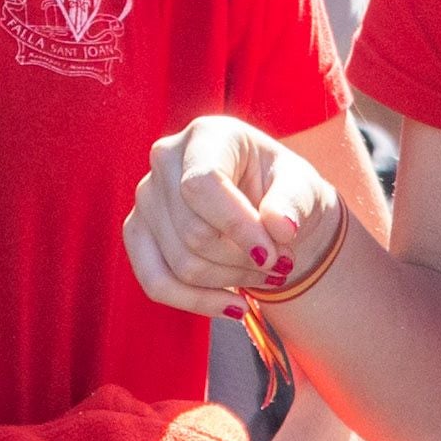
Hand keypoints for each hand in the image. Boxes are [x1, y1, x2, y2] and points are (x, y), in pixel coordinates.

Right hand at [121, 118, 343, 317]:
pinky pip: (156, 283)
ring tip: (263, 277)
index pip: (203, 184)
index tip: (273, 256)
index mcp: (207, 135)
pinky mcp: (138, 232)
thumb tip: (280, 227)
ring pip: (180, 263)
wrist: (268, 208)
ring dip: (229, 282)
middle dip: (243, 260)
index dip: (237, 226)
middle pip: (193, 232)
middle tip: (279, 265)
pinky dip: (198, 302)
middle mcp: (166, 159)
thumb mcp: (302, 187)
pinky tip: (233, 306)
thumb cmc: (283, 190)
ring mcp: (146, 197)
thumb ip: (294, 202)